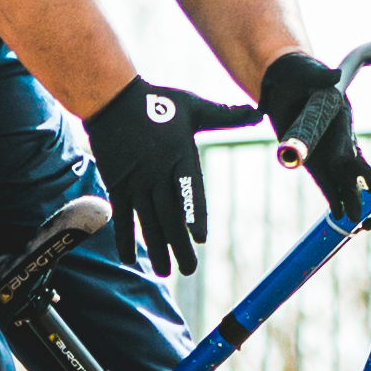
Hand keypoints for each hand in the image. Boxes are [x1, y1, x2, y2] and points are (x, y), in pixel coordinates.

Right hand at [88, 83, 217, 276]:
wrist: (112, 98)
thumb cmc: (157, 102)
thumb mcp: (194, 107)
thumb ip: (226, 116)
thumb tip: (258, 111)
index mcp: (180, 155)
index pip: (189, 190)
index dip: (194, 214)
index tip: (199, 239)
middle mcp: (157, 172)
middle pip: (169, 215)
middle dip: (178, 246)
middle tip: (189, 270)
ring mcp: (136, 181)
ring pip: (147, 221)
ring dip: (155, 249)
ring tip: (163, 272)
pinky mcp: (117, 185)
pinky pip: (122, 217)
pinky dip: (124, 239)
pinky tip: (129, 259)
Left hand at [256, 52, 370, 222]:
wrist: (282, 79)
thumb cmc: (296, 72)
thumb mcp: (304, 71)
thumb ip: (319, 76)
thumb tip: (333, 75)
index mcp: (340, 112)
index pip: (344, 138)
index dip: (346, 154)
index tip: (347, 168)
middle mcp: (337, 133)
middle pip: (348, 163)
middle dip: (355, 184)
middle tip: (365, 201)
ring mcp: (326, 147)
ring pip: (339, 176)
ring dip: (346, 196)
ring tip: (353, 218)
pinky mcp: (311, 157)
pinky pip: (323, 179)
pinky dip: (330, 195)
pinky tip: (337, 212)